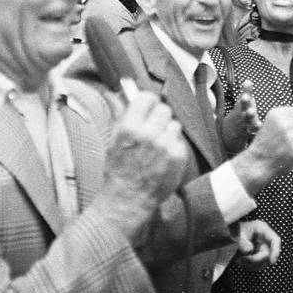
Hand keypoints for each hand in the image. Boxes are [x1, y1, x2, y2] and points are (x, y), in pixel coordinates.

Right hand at [94, 91, 187, 238]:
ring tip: (157, 146)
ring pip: (174, 124)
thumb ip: (123, 116)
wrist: (129, 199)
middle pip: (164, 108)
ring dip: (167, 132)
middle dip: (158, 117)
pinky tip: (163, 157)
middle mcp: (148, 133)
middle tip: (153, 128)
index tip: (147, 108)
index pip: (147, 97)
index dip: (147, 103)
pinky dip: (173, 146)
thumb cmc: (118, 170)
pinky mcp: (178, 156)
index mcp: (129, 127)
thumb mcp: (113, 140)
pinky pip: (179, 140)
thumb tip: (126, 94)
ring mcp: (165, 145)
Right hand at [220, 79, 260, 155]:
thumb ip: (247, 91)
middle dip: (248, 111)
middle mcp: (244, 115)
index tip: (246, 96)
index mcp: (243, 106)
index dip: (245, 99)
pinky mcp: (252, 130)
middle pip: (245, 113)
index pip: (243, 102)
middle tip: (251, 110)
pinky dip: (257, 128)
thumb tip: (248, 80)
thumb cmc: (242, 110)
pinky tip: (260, 126)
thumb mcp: (243, 101)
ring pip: (249, 122)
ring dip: (252, 121)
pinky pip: (255, 130)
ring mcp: (247, 124)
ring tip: (255, 118)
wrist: (231, 128)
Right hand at [230, 106, 292, 195]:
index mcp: (276, 114)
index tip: (291, 130)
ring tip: (289, 149)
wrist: (257, 164)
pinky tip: (291, 156)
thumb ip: (286, 119)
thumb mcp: (270, 124)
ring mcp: (291, 137)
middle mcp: (284, 123)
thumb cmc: (265, 145)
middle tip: (290, 142)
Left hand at [233, 219, 280, 270]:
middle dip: (256, 259)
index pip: (275, 240)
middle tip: (242, 259)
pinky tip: (240, 261)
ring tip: (239, 259)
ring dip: (251, 263)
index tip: (271, 261)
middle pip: (268, 254)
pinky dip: (249, 265)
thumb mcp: (237, 235)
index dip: (276, 251)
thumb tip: (249, 250)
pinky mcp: (258, 255)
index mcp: (262, 229)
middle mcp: (264, 238)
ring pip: (263, 262)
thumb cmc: (232, 232)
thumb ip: (242, 243)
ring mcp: (261, 247)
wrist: (226, 237)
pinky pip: (258, 265)